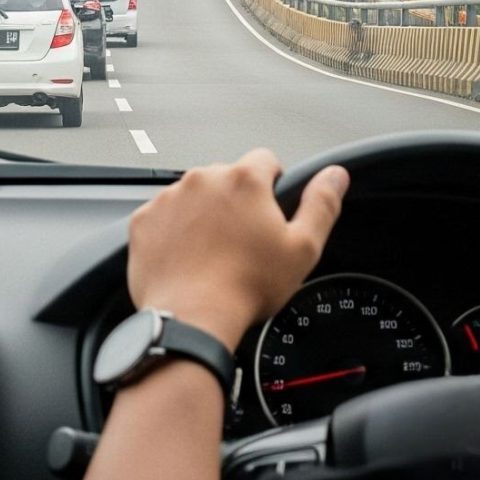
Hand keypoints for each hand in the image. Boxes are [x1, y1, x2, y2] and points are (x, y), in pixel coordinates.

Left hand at [127, 149, 348, 346]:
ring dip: (204, 216)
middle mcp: (203, 179)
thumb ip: (321, 204)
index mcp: (244, 180)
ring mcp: (169, 198)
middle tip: (243, 243)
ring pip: (194, 197)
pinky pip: (164, 217)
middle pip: (227, 179)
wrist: (191, 319)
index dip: (273, 186)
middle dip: (236, 203)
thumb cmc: (247, 287)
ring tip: (213, 255)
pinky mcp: (144, 221)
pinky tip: (187, 259)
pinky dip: (174, 232)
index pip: (265, 160)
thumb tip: (336, 174)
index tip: (270, 213)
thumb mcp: (302, 249)